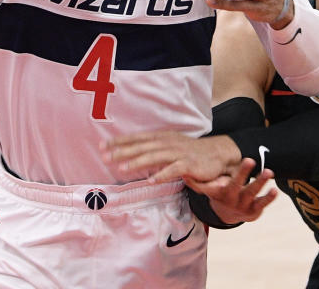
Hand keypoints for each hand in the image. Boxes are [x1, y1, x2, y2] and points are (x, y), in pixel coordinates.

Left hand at [105, 132, 240, 182]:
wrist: (216, 153)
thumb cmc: (188, 152)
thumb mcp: (169, 146)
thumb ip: (151, 149)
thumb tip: (129, 154)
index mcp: (162, 137)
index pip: (137, 138)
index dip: (120, 141)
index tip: (102, 145)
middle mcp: (168, 142)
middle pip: (143, 146)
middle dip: (123, 151)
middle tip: (105, 156)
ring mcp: (179, 153)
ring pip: (155, 156)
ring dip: (138, 161)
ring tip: (122, 168)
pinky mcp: (189, 164)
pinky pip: (174, 169)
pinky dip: (162, 174)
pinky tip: (151, 181)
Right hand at [186, 158, 277, 224]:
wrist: (227, 214)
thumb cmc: (218, 194)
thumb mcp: (208, 189)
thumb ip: (197, 182)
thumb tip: (182, 172)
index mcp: (220, 192)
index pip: (219, 184)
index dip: (220, 178)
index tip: (222, 171)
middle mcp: (232, 198)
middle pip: (237, 185)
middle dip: (243, 173)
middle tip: (250, 159)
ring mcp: (243, 205)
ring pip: (252, 193)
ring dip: (260, 182)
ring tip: (269, 171)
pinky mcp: (254, 211)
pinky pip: (262, 203)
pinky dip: (269, 198)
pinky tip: (275, 190)